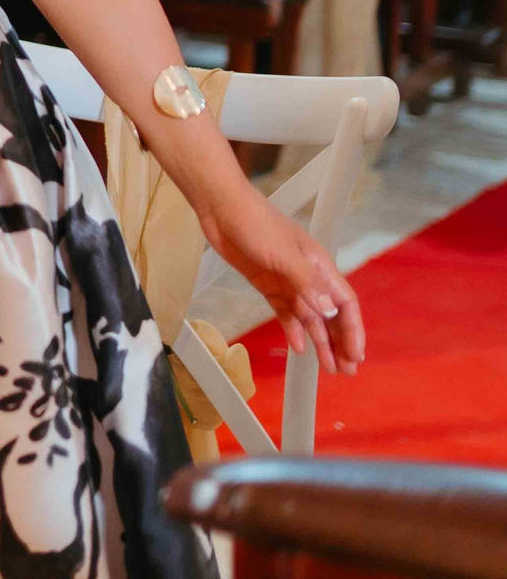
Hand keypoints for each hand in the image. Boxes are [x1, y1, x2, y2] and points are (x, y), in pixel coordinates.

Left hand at [202, 189, 363, 374]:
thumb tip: (330, 311)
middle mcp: (307, 276)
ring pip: (309, 317)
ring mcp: (286, 281)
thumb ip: (307, 282)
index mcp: (319, 265)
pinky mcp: (266, 284)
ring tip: (329, 368)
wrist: (221, 208)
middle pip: (330, 314)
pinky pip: (284, 312)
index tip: (357, 354)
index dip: (353, 329)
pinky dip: (292, 329)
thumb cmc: (256, 223)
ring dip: (320, 341)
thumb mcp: (283, 254)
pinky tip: (299, 347)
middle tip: (347, 370)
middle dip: (340, 341)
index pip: (344, 302)